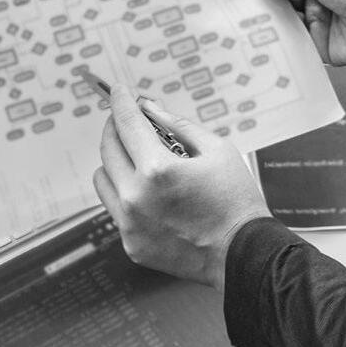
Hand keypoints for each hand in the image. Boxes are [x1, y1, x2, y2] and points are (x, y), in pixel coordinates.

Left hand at [92, 84, 270, 292]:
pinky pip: (114, 208)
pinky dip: (125, 194)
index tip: (118, 92)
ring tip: (138, 160)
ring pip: (102, 178)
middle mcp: (135, 197)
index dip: (121, 101)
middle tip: (127, 121)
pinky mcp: (130, 243)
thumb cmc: (236, 201)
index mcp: (158, 170)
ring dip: (115, 162)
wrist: (243, 255)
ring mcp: (129, 223)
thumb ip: (178, 125)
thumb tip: (150, 108)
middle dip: (115, 128)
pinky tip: (149, 194)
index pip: (127, 123)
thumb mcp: (217, 150)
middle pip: (107, 148)